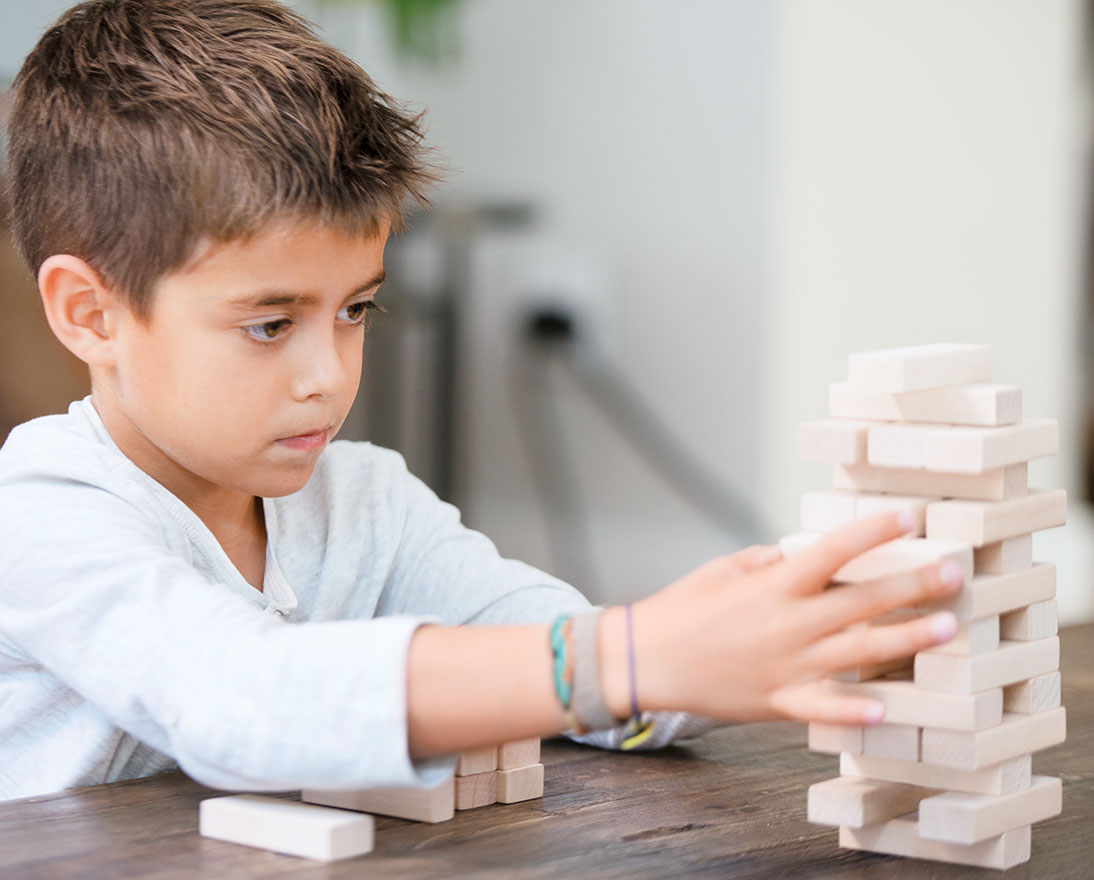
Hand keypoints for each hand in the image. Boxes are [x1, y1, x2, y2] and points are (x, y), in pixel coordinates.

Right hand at [601, 513, 962, 724]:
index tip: (908, 516)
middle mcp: (787, 622)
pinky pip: (823, 708)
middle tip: (954, 575)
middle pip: (862, 601)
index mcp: (773, 584)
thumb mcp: (725, 569)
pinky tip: (888, 707)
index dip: (873, 531)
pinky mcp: (778, 700)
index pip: (834, 550)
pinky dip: (854, 710)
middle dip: (913, 585)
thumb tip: (804, 552)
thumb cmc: (683, 607)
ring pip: (859, 652)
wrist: (646, 659)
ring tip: (945, 628)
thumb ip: (770, 560)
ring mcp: (786, 664)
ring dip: (906, 640)